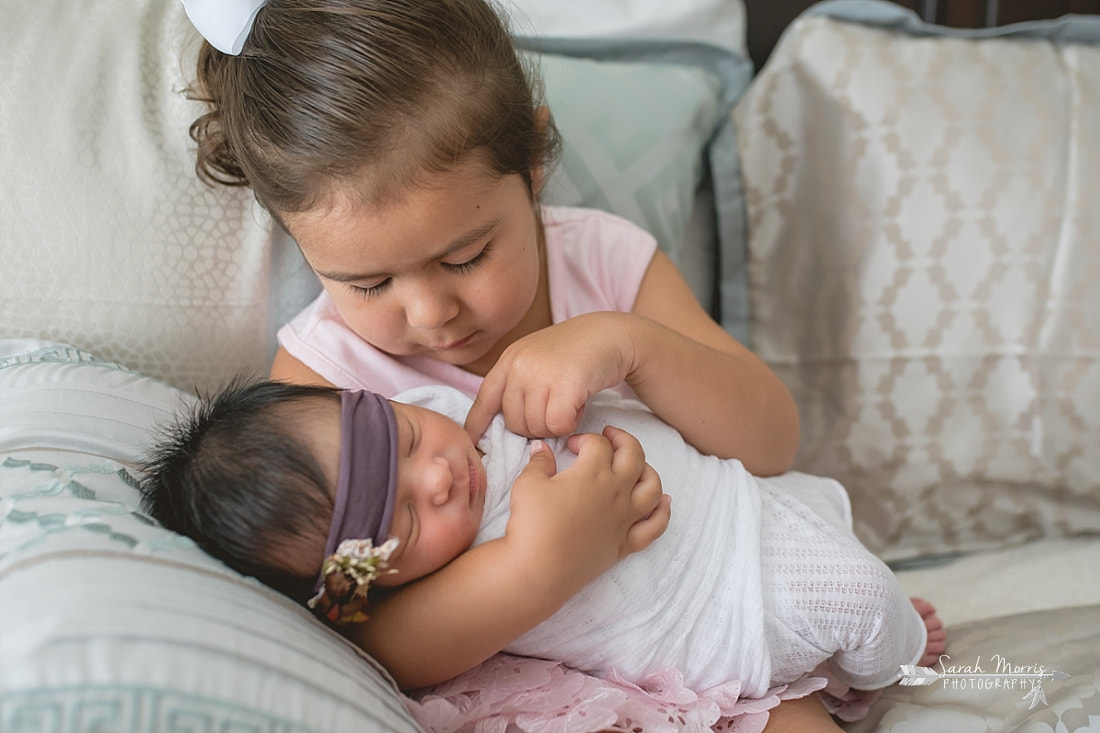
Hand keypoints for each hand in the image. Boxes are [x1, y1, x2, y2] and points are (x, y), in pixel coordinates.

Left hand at [464, 313, 635, 441]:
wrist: (613, 335)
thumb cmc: (578, 352)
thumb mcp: (538, 360)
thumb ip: (519, 384)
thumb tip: (504, 425)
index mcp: (509, 359)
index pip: (484, 399)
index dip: (476, 426)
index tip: (471, 446)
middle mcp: (520, 365)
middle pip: (514, 423)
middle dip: (536, 426)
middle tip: (556, 408)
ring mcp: (541, 373)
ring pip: (537, 428)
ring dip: (556, 424)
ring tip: (569, 402)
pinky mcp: (565, 384)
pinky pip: (558, 426)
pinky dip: (571, 424)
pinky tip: (579, 405)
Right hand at [505, 425, 669, 597]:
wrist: (539, 571)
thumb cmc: (532, 525)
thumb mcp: (528, 484)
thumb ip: (539, 462)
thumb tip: (542, 447)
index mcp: (593, 473)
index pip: (598, 444)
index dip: (584, 439)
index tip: (570, 446)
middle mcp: (616, 492)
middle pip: (633, 455)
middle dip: (623, 440)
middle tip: (609, 437)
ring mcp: (624, 519)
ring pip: (652, 487)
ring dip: (647, 469)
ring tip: (635, 465)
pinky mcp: (625, 544)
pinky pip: (654, 527)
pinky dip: (663, 512)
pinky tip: (664, 502)